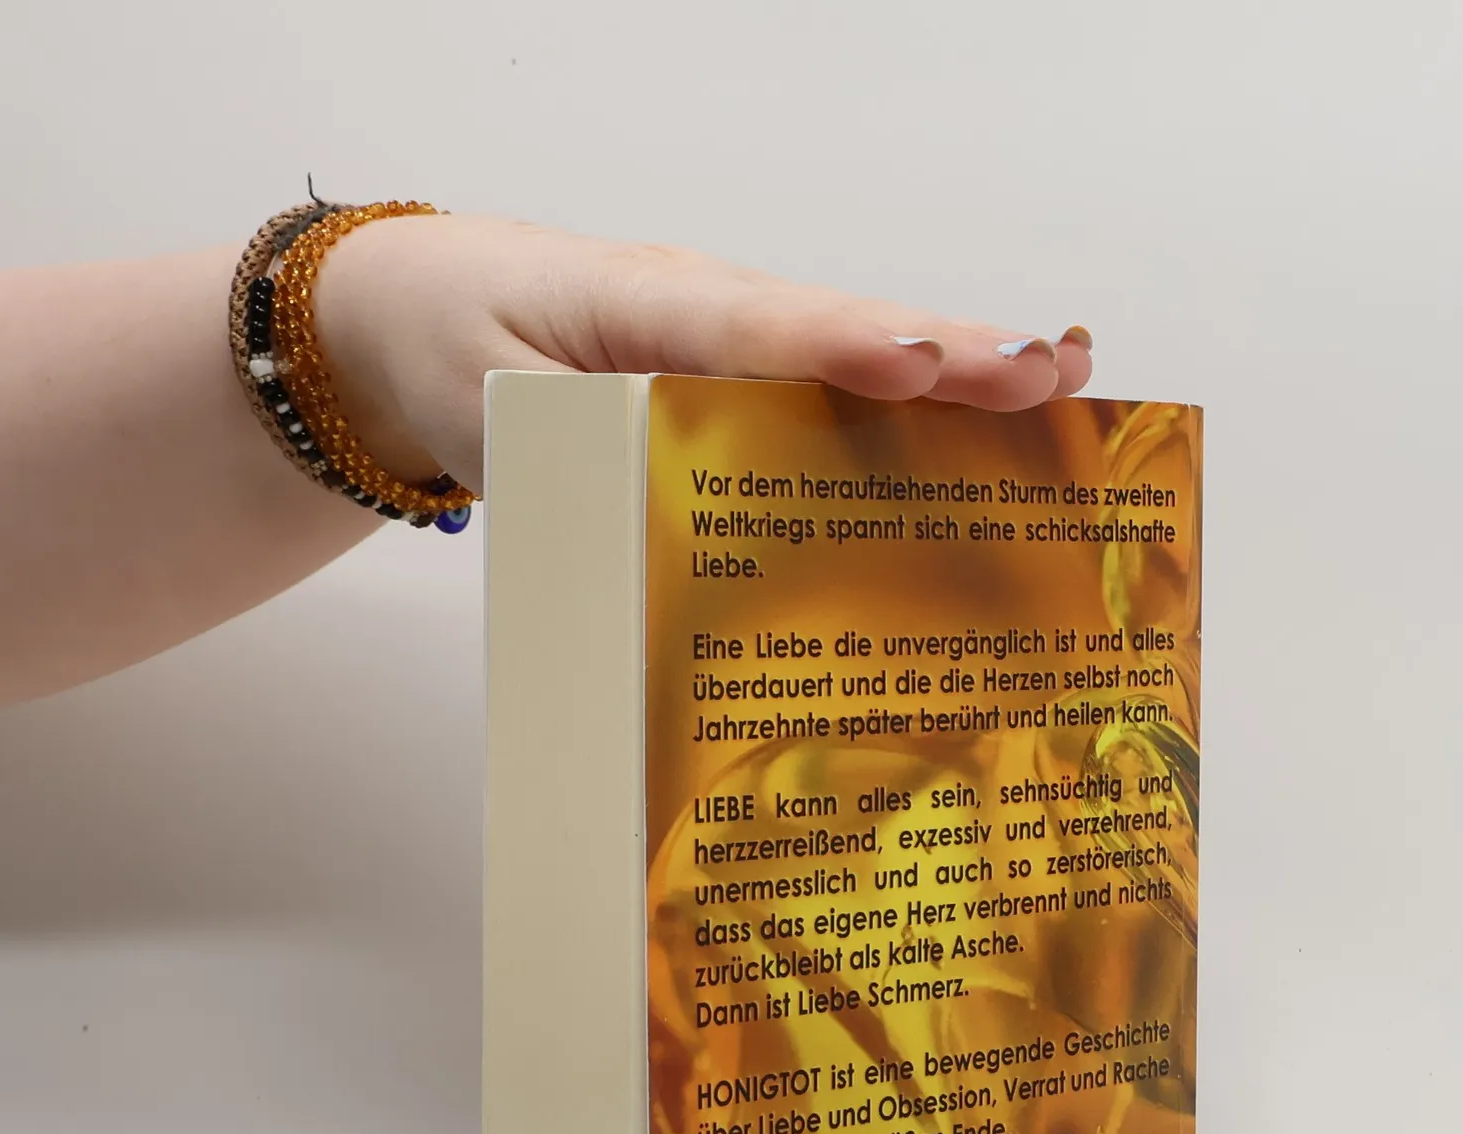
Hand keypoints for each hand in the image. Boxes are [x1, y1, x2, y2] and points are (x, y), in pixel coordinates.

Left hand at [317, 214, 1092, 492]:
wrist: (403, 315)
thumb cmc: (443, 340)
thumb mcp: (476, 402)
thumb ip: (556, 445)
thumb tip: (647, 506)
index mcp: (636, 300)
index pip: (752, 325)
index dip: (839, 348)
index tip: (916, 364)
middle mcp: (701, 309)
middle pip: (840, 331)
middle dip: (948, 355)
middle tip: (1051, 374)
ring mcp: (723, 338)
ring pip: (851, 353)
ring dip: (954, 374)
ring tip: (1059, 387)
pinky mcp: (727, 374)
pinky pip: (826, 388)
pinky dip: (908, 405)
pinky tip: (978, 432)